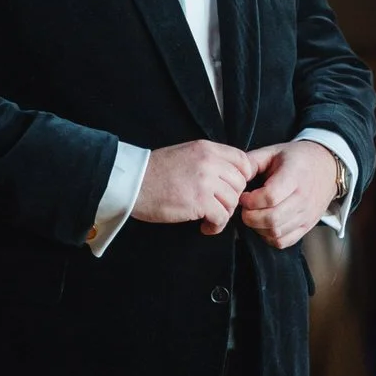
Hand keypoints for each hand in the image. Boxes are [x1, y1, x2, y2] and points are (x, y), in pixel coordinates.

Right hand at [133, 139, 256, 234]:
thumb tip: (227, 175)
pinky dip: (216, 225)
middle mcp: (209, 162)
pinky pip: (222, 217)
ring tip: (209, 218)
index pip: (243, 161)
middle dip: (231, 198)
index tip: (231, 188)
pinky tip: (204, 226)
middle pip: (239, 183)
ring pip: (232, 201)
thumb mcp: (184, 154)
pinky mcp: (199, 201)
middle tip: (217, 206)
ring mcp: (205, 181)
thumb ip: (207, 160)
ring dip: (223, 214)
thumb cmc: (153, 172)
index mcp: (206, 148)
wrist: (132, 183)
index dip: (242, 177)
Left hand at [238, 140, 338, 249]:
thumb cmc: (297, 158)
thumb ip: (252, 161)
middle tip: (244, 208)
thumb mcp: (274, 151)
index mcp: (294, 176)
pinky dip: (269, 237)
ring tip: (254, 215)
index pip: (270, 196)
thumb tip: (234, 175)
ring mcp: (306, 215)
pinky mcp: (307, 226)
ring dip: (258, 227)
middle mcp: (303, 198)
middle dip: (250, 216)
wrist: (328, 167)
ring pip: (276, 232)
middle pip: (272, 218)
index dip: (251, 200)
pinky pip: (284, 241)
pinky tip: (264, 225)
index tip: (243, 196)